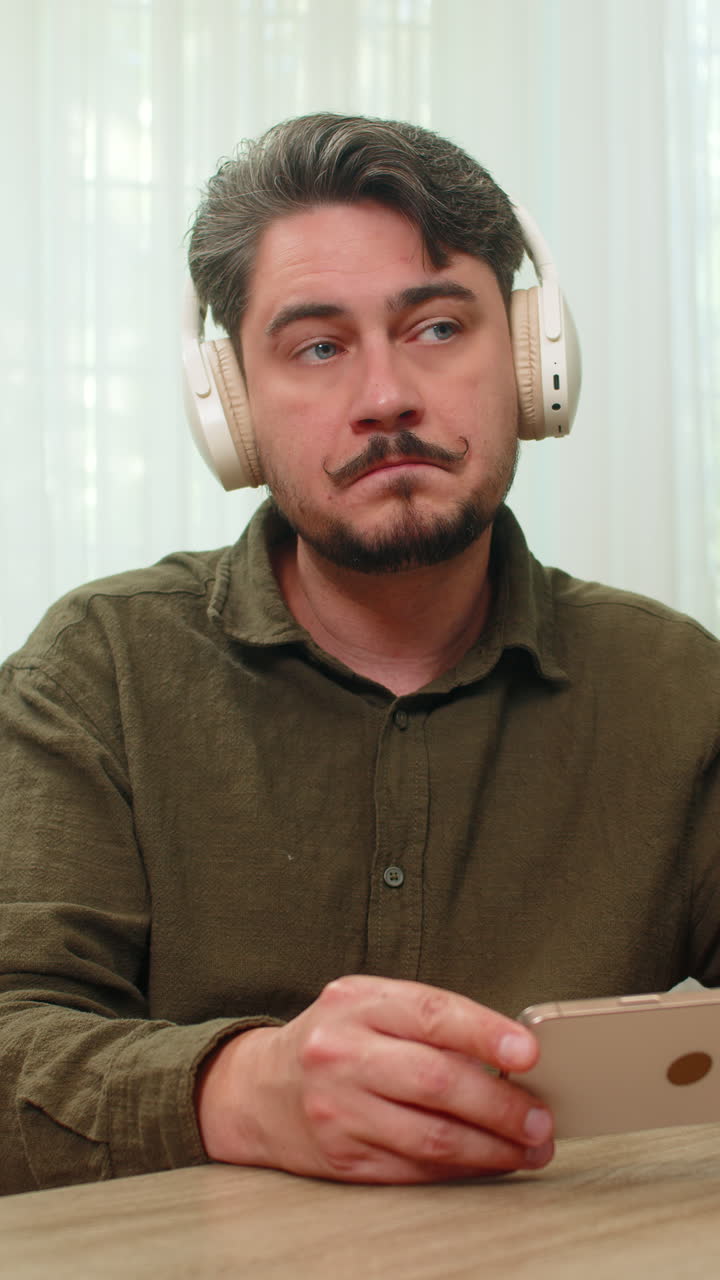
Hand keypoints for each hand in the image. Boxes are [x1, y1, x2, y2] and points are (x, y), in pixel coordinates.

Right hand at [195, 975, 552, 1183]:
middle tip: (541, 1118)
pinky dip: (461, 1169)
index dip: (485, 1034)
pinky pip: (413, 1169)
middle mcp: (343, 1053)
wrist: (258, 1090)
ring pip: (430, 1136)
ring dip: (491, 1147)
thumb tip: (508, 1055)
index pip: (431, 1014)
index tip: (529, 1053)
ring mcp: (339, 1109)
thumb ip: (428, 1020)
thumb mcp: (369, 1005)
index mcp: (357, 1002)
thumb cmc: (335, 1039)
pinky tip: (489, 1162)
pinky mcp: (342, 1158)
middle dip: (500, 1104)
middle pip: (436, 1081)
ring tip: (529, 1147)